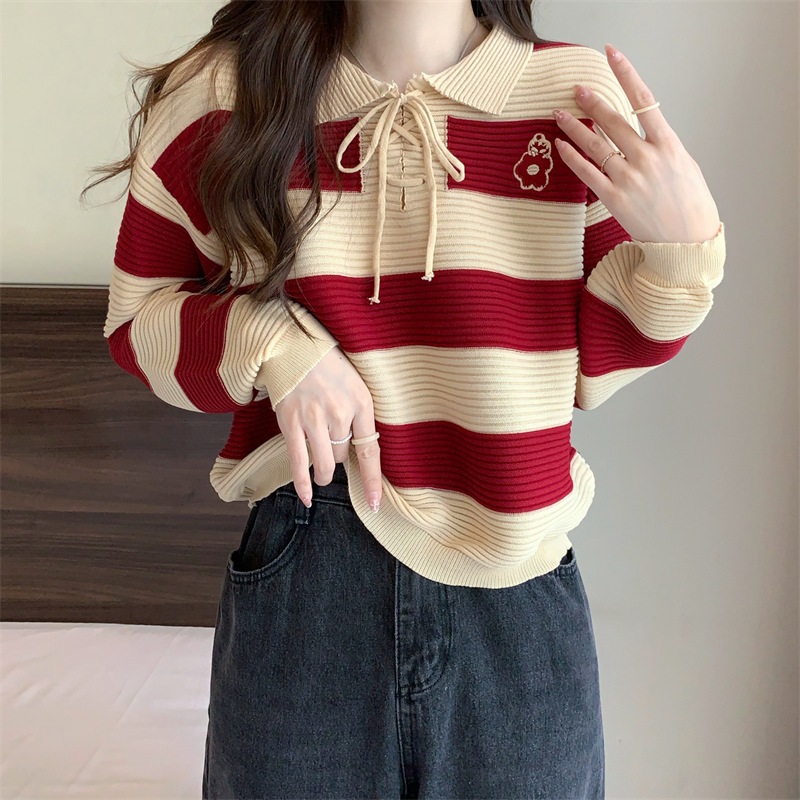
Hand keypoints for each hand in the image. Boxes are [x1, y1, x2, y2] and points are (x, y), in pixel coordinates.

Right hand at [274, 346, 381, 510]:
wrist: (293, 346)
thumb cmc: (327, 364)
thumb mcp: (356, 383)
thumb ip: (359, 413)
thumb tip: (359, 445)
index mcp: (361, 403)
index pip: (371, 450)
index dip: (372, 480)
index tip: (374, 503)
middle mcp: (339, 414)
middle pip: (344, 456)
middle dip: (340, 456)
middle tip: (332, 442)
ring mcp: (313, 420)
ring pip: (325, 464)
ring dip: (325, 473)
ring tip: (324, 473)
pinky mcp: (291, 424)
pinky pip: (298, 463)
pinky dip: (303, 484)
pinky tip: (307, 498)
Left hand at [552, 44, 720, 243]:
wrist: (686, 242)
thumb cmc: (689, 203)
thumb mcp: (683, 164)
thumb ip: (660, 144)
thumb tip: (640, 129)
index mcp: (668, 145)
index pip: (643, 100)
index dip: (626, 74)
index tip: (611, 55)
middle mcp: (647, 158)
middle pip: (613, 120)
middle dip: (592, 101)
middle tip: (576, 88)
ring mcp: (628, 178)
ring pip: (595, 145)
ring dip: (574, 127)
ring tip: (559, 113)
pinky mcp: (614, 199)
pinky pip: (587, 173)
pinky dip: (572, 156)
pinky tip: (560, 144)